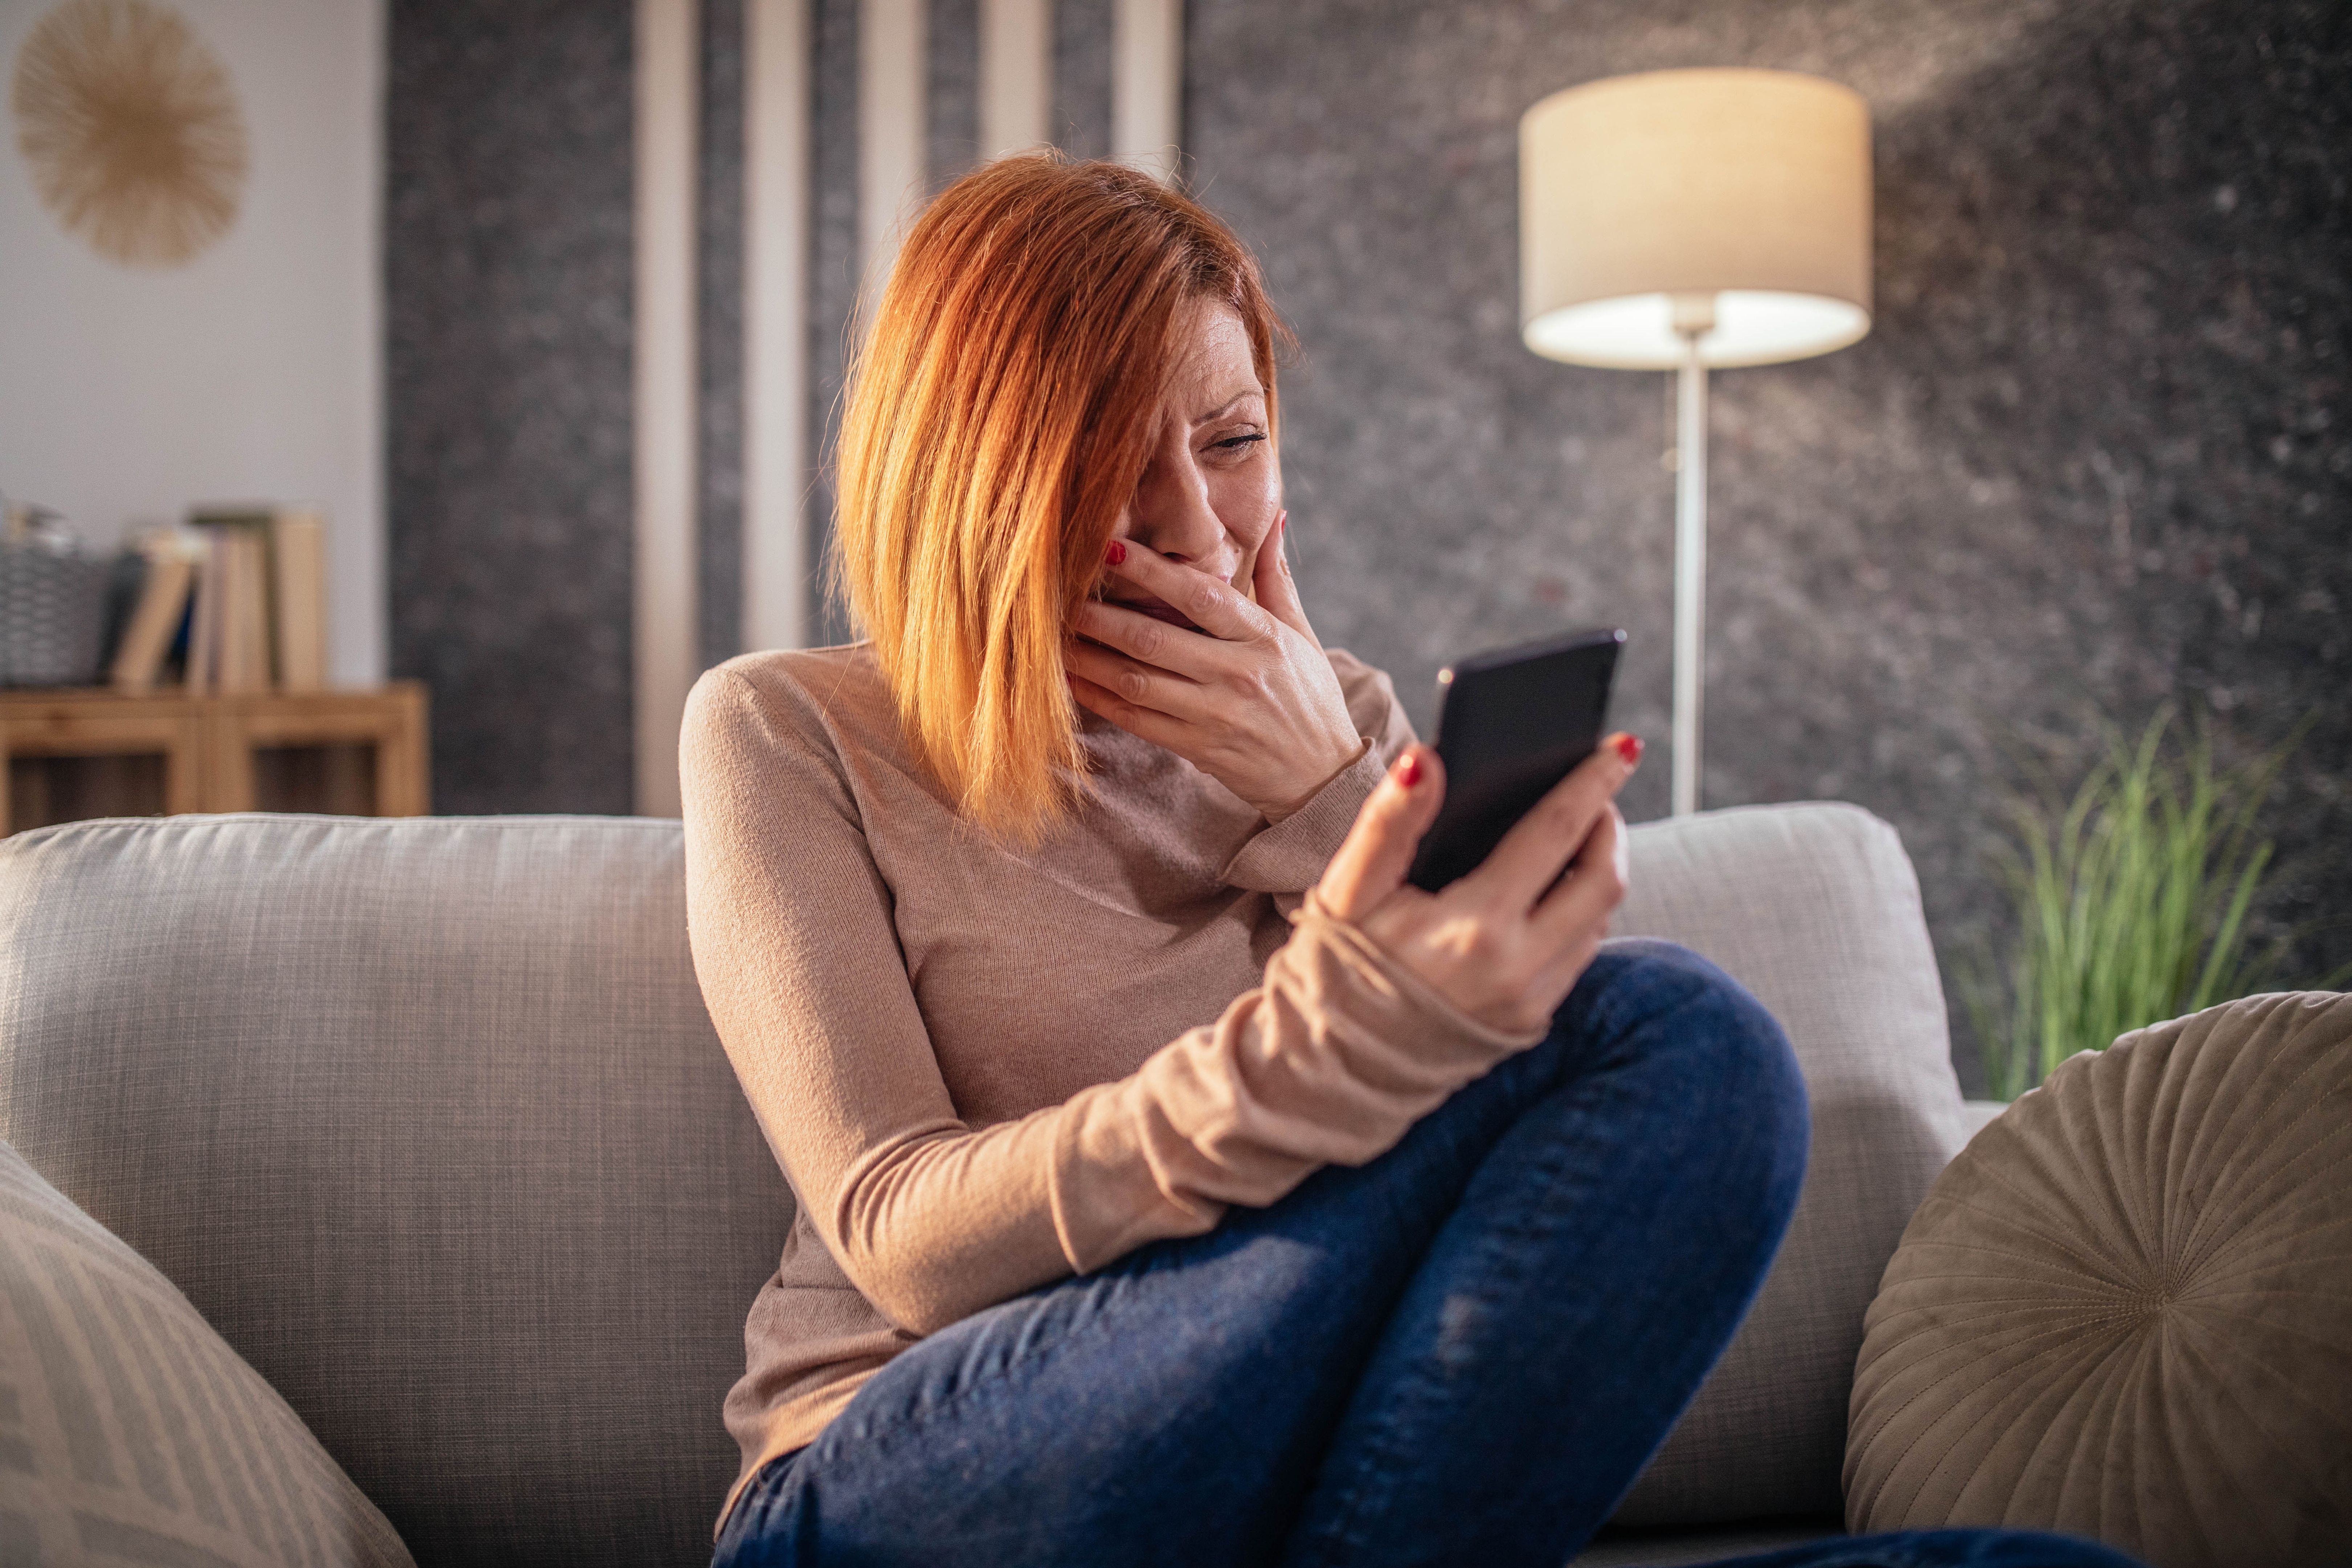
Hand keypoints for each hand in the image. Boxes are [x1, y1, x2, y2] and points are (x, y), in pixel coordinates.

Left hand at [1065, 514, 1364, 820]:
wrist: (1321, 776)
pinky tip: (1070, 680)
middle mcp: (1236, 675)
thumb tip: (1273, 517)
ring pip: (1136, 681)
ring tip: (1052, 637)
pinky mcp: (1196, 748)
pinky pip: (1136, 720)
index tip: (1112, 547)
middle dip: (1100, 616)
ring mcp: (1214, 715)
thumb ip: (1275, 578)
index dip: (1153, 571)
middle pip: (1154, 639)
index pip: (1201, 596)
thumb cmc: (1309, 698)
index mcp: (1263, 639)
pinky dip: (1099, 699)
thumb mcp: (1301, 635)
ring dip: (1088, 657)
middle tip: (1059, 593)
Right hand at [1314, 736, 1641, 1036]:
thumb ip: (1389, 822)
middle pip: (1602, 880)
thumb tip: (1426, 759)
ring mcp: (1530, 1002)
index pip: (1556, 834)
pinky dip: (1581, 915)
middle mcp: (1517, 969)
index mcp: (1474, 928)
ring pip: (1600, 921)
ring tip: (1578, 836)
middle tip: (1598, 794)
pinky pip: (1580, 957)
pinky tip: (1555, 892)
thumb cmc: (1336, 968)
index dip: (1592, 782)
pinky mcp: (1531, 1023)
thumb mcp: (1350, 891)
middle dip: (1609, 827)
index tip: (1623, 745)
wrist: (1331, 1067)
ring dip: (1598, 871)